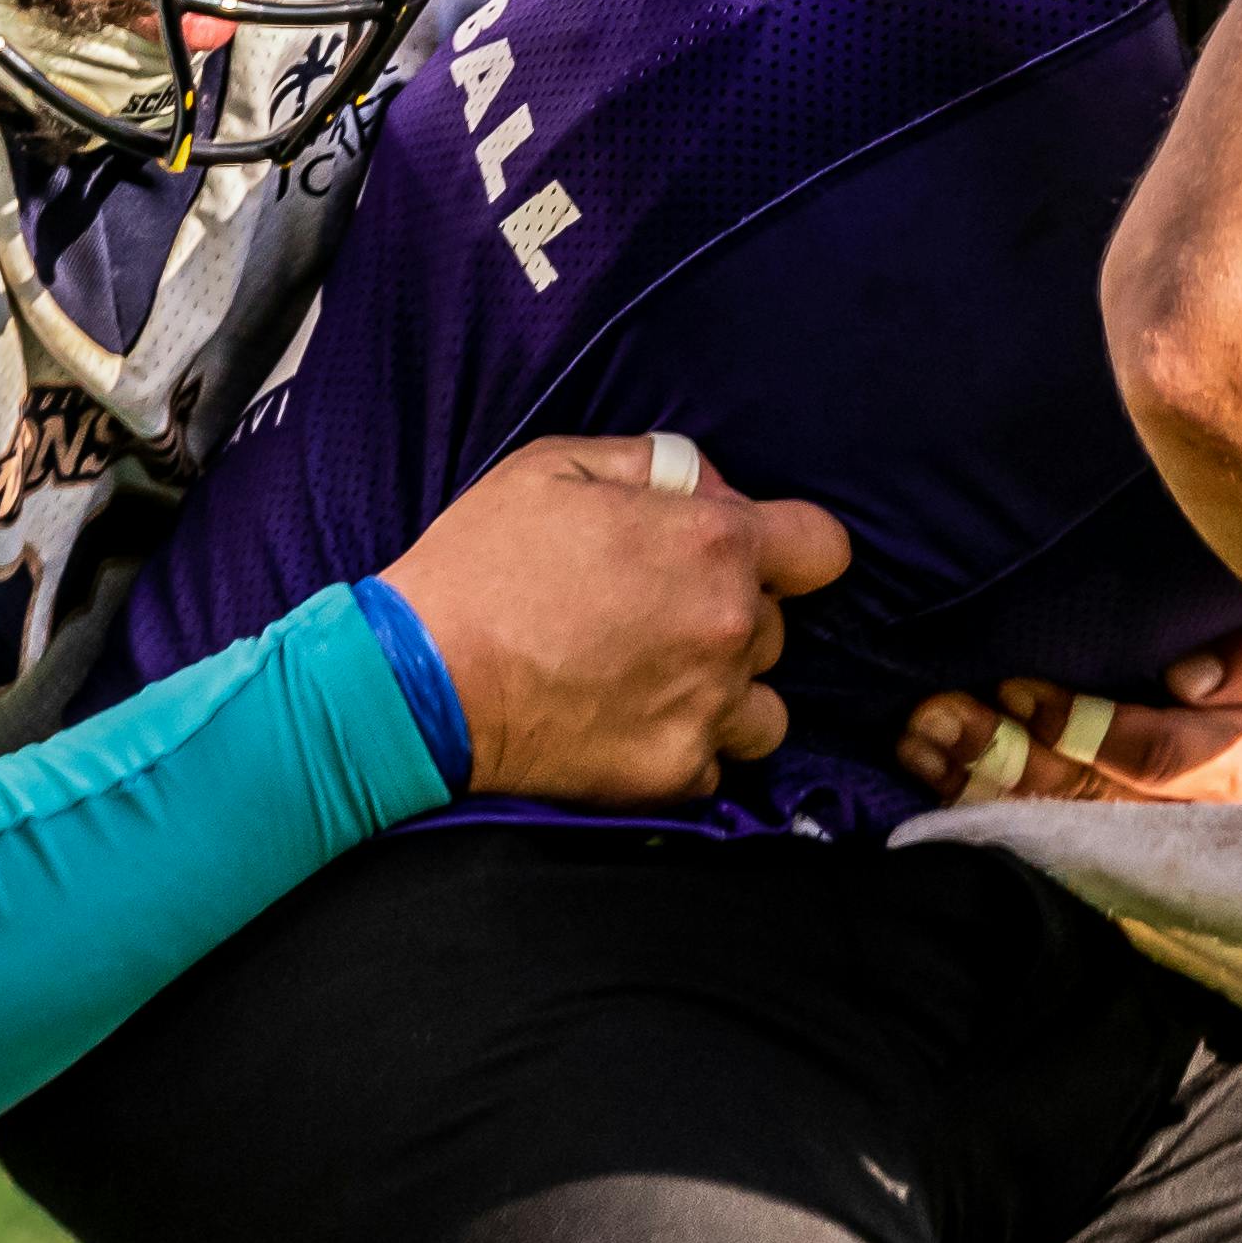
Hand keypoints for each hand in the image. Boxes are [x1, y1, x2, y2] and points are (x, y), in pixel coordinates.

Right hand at [384, 438, 851, 805]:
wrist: (417, 681)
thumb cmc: (481, 563)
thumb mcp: (560, 467)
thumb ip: (657, 467)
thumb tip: (710, 488)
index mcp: (713, 544)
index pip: (824, 548)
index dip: (791, 549)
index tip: (753, 559)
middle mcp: (728, 629)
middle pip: (781, 628)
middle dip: (733, 617)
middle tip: (654, 617)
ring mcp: (707, 709)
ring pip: (765, 708)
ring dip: (726, 695)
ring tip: (653, 682)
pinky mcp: (674, 775)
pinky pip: (716, 766)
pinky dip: (684, 749)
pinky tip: (628, 724)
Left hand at [892, 626, 1241, 808]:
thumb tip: (1187, 681)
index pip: (1162, 756)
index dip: (1088, 728)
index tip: (1019, 690)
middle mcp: (1201, 821)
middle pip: (1090, 801)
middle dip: (1007, 758)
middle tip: (942, 714)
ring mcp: (1149, 842)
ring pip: (1053, 820)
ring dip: (977, 779)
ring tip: (919, 735)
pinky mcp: (1103, 843)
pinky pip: (1033, 829)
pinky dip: (974, 796)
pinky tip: (924, 766)